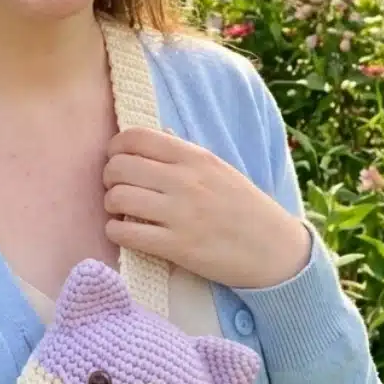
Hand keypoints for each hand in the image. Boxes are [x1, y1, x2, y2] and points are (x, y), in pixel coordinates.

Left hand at [103, 128, 311, 290]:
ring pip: (118, 198)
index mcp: (195, 157)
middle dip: (109, 178)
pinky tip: (125, 232)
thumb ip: (186, 154)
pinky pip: (126, 233)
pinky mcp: (177, 246)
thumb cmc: (245, 208)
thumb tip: (157, 134)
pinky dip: (116, 231)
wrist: (274, 250)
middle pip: (119, 167)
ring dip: (111, 205)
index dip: (116, 148)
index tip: (118, 160)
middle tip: (117, 189)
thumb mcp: (221, 169)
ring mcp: (180, 214)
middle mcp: (185, 181)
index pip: (136, 137)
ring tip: (122, 212)